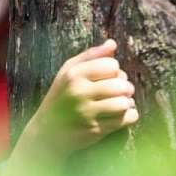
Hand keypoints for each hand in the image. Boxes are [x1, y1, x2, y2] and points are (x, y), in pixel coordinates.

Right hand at [15, 39, 139, 160]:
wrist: (46, 132)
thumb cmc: (61, 97)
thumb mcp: (68, 72)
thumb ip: (91, 56)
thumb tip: (112, 44)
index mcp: (74, 75)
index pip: (111, 65)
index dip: (114, 70)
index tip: (109, 76)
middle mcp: (79, 93)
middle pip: (120, 84)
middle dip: (125, 87)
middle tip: (120, 91)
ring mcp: (87, 113)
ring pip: (124, 103)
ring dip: (127, 103)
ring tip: (121, 103)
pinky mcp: (95, 131)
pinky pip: (125, 120)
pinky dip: (129, 116)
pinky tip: (121, 115)